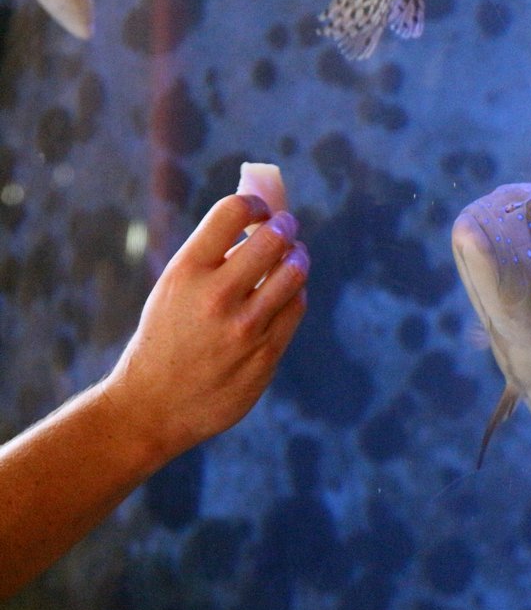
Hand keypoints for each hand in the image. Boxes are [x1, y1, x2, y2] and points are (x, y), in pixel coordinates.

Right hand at [101, 194, 308, 456]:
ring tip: (294, 256)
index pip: (233, 211)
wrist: (153, 406)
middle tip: (286, 227)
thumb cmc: (165, 338)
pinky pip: (296, 307)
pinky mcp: (266, 354)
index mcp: (186, 271)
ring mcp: (245, 328)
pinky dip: (296, 293)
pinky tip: (287, 293)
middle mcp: (217, 296)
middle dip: (285, 226)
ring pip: (294, 273)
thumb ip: (212, 257)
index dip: (255, 203)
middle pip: (273, 239)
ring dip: (298, 257)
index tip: (260, 208)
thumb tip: (258, 218)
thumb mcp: (173, 289)